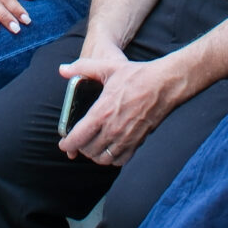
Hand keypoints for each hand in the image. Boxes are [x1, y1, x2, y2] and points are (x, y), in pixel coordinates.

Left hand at [56, 44, 184, 165]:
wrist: (165, 84)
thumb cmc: (136, 75)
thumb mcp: (107, 67)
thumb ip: (82, 68)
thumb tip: (62, 69)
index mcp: (102, 112)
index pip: (78, 137)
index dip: (67, 143)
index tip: (63, 143)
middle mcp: (113, 129)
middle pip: (88, 150)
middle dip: (79, 148)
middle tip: (78, 141)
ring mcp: (126, 138)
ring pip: (103, 158)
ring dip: (94, 155)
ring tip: (92, 146)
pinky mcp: (138, 142)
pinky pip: (120, 160)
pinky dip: (111, 159)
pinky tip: (108, 150)